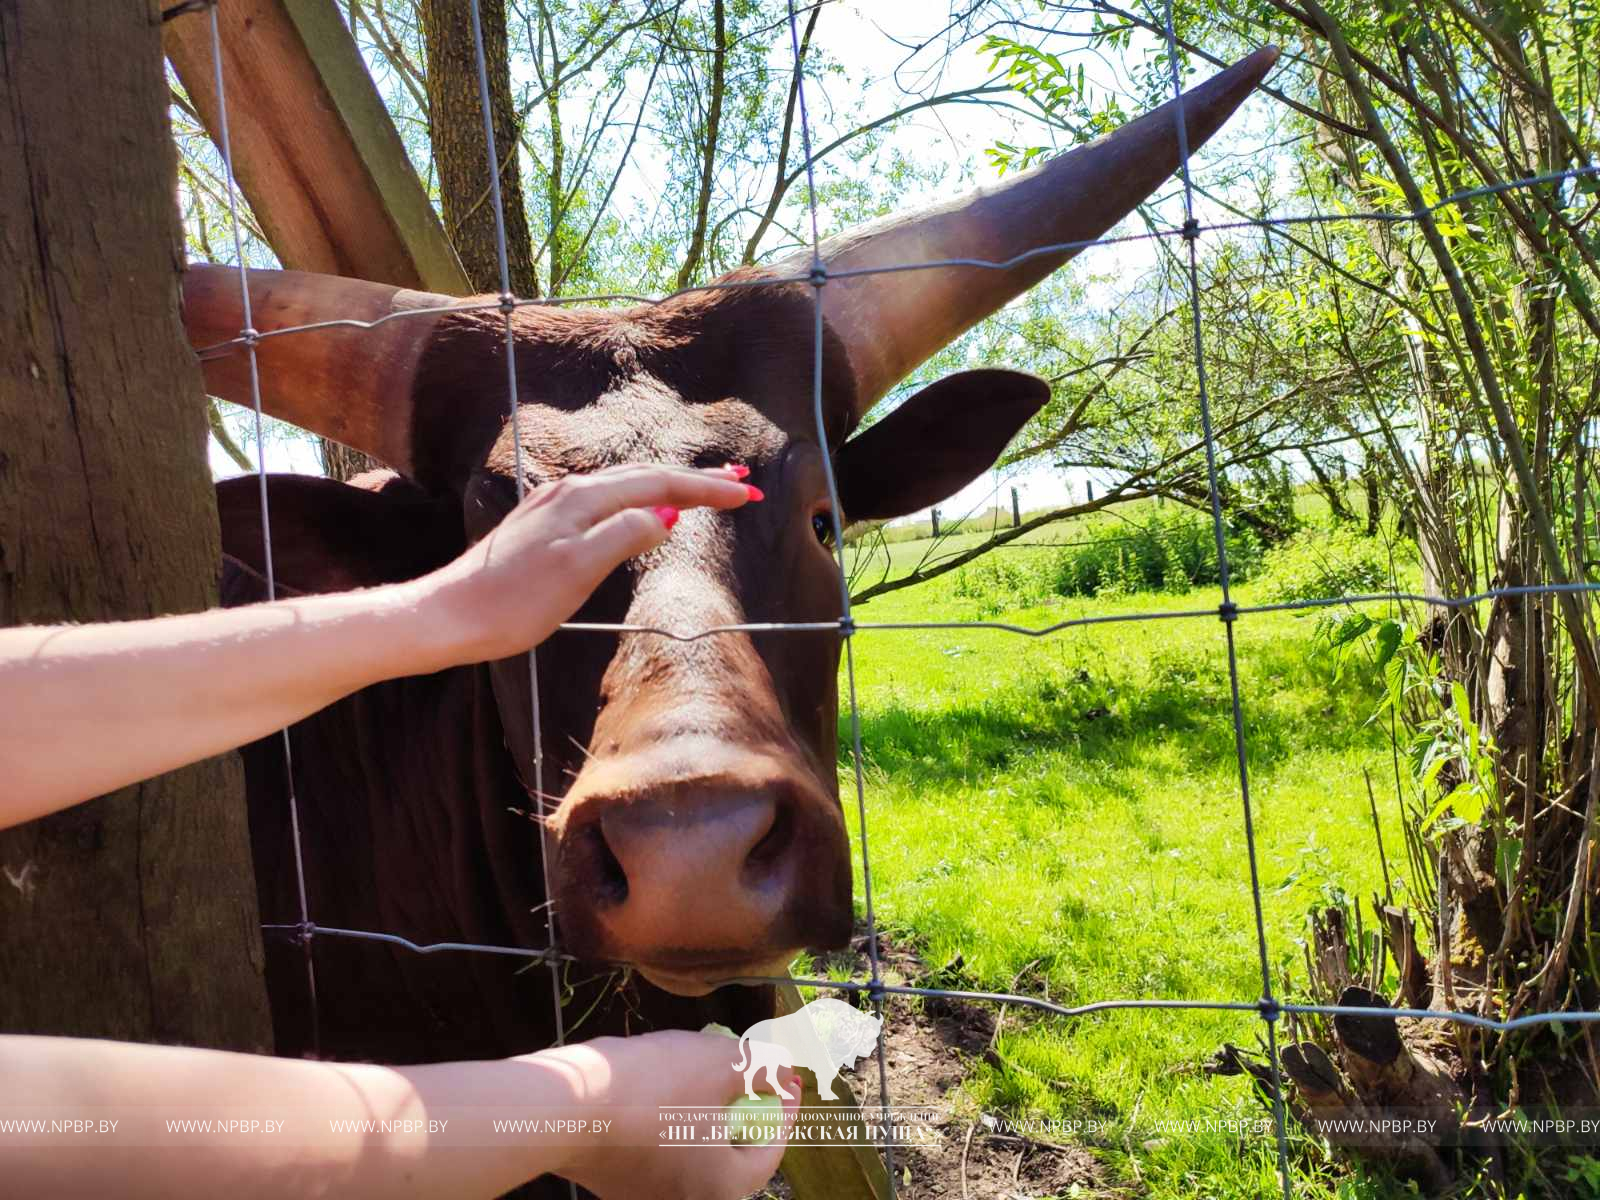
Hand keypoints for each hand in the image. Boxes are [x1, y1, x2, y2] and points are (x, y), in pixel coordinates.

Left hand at [423, 464, 754, 663]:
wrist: (450, 615)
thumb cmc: (513, 603)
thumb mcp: (578, 571)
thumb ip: (624, 535)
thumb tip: (665, 515)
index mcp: (583, 499)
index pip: (659, 484)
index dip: (705, 489)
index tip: (747, 495)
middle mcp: (570, 492)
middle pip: (645, 477)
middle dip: (696, 481)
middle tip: (741, 485)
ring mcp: (555, 506)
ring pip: (626, 487)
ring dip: (670, 488)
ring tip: (705, 493)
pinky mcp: (544, 525)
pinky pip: (607, 501)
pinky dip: (640, 500)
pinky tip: (645, 511)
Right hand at [533, 1031, 800, 1199]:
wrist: (567, 1108)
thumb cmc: (657, 1086)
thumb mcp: (720, 1063)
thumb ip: (761, 1066)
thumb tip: (782, 1070)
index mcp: (725, 1188)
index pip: (772, 1148)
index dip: (784, 1106)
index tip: (786, 1075)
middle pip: (732, 1155)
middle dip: (742, 1112)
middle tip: (745, 1077)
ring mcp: (647, 1198)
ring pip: (693, 1154)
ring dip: (705, 1117)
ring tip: (701, 1075)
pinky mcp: (615, 1185)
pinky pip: (658, 1154)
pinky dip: (669, 1125)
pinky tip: (659, 1091)